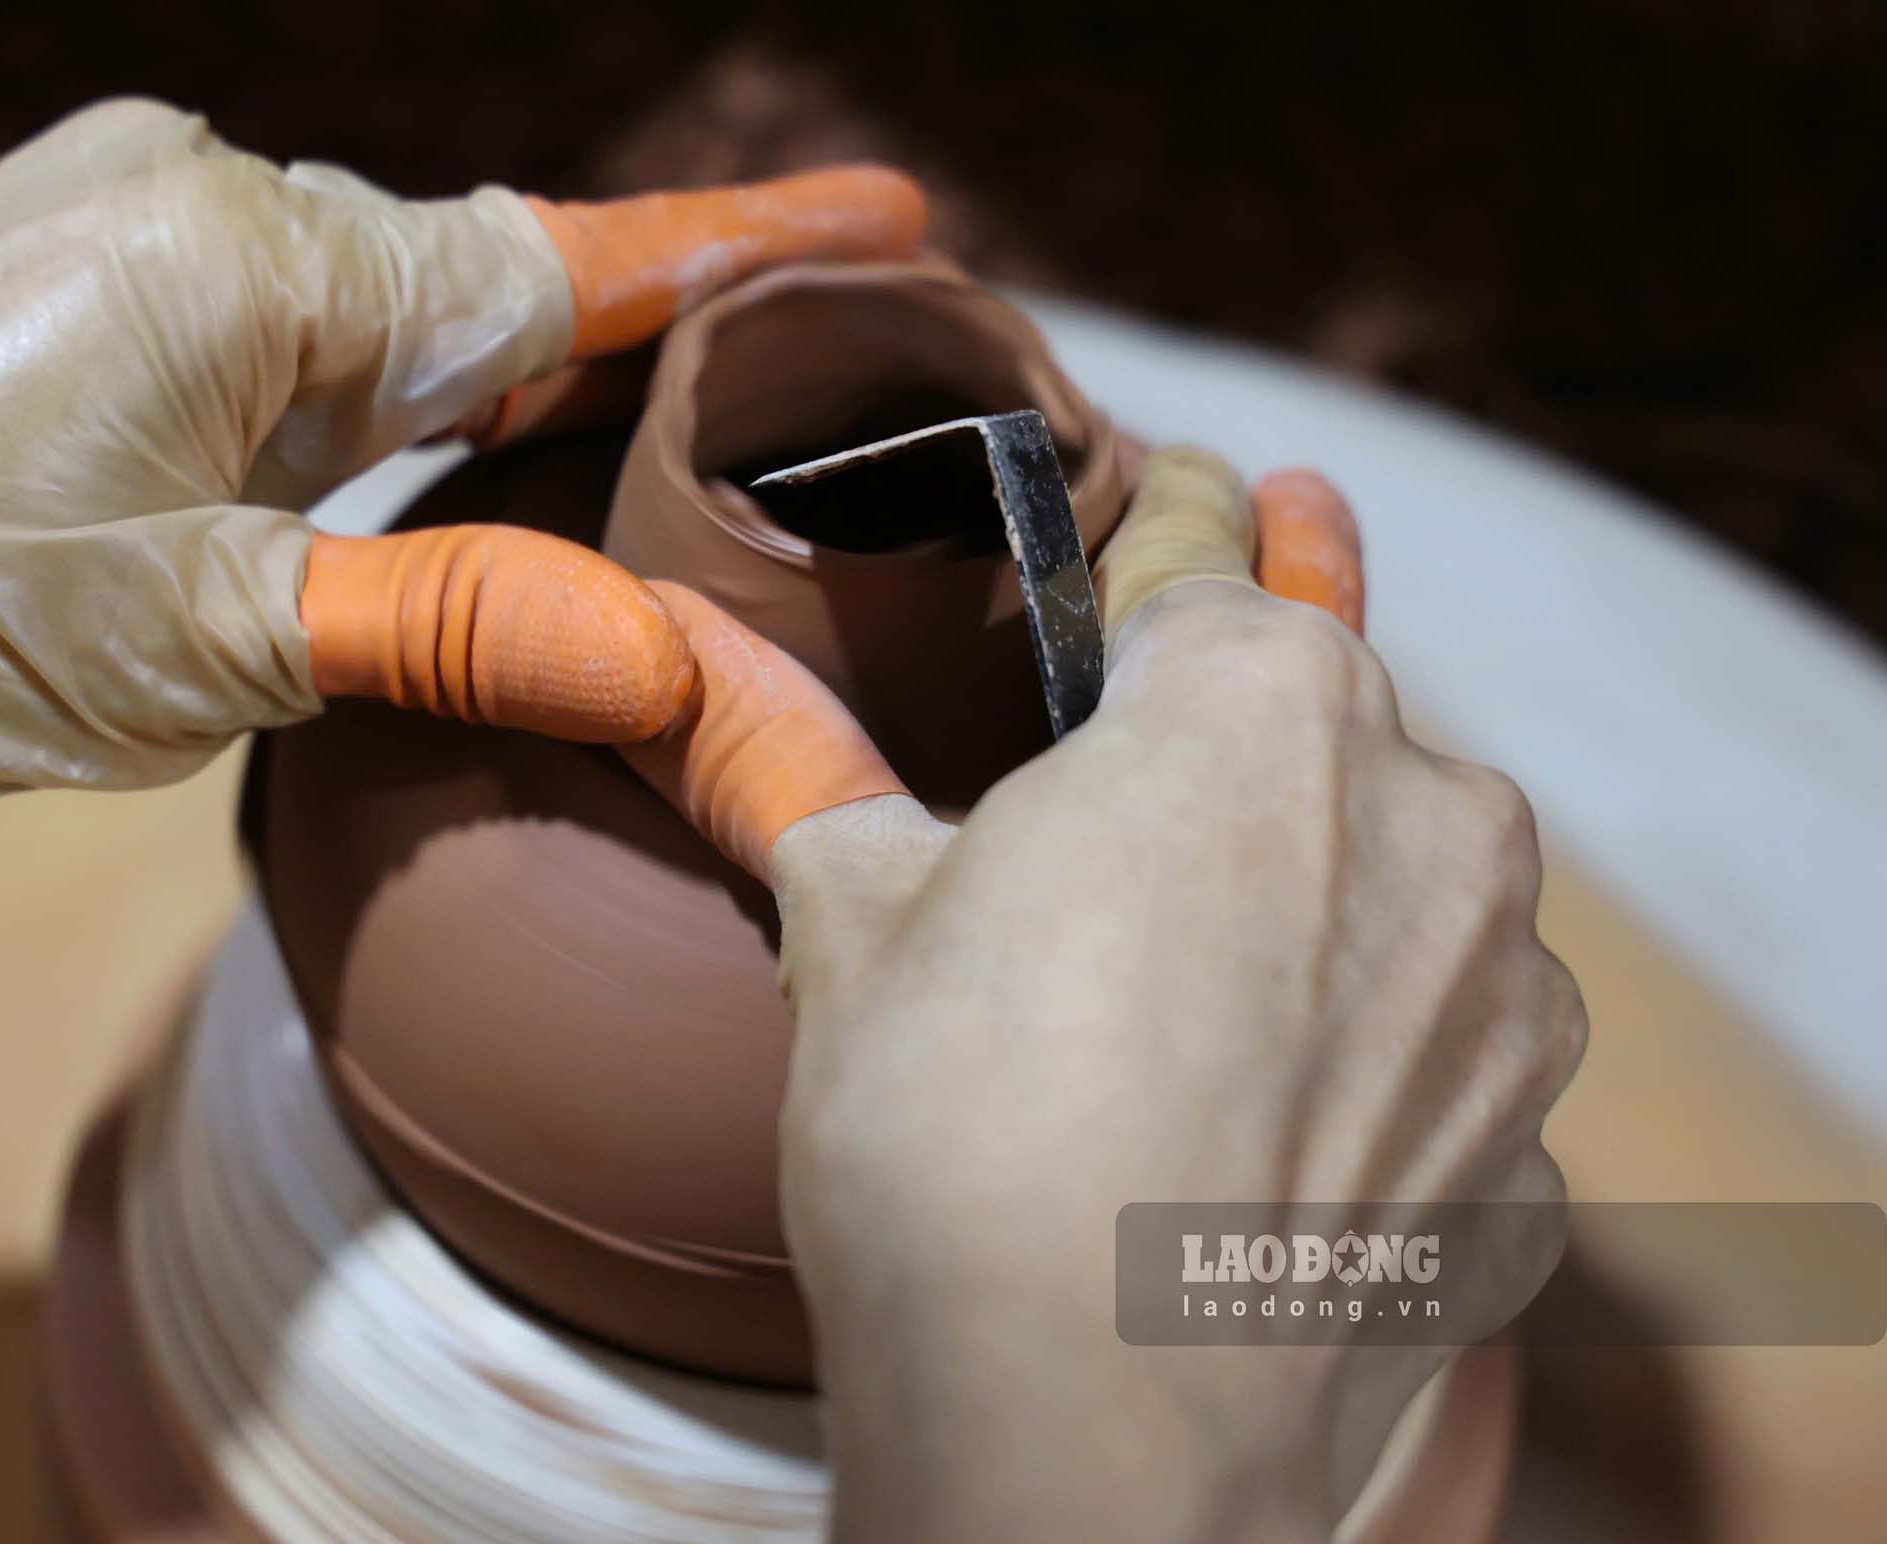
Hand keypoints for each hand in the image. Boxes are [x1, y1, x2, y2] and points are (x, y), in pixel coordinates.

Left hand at [0, 98, 924, 899]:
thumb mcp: (192, 647)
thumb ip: (444, 627)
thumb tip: (671, 667)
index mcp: (245, 257)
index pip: (551, 263)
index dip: (732, 251)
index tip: (885, 214)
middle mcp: (194, 199)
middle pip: (472, 276)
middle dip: (618, 339)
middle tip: (769, 391)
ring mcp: (118, 224)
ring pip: (369, 307)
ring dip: (476, 385)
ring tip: (607, 451)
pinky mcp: (66, 281)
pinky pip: (270, 322)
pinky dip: (357, 396)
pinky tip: (395, 460)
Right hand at [628, 454, 1583, 1538]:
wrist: (1089, 1439)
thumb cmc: (951, 1140)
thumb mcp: (852, 917)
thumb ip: (790, 749)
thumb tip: (672, 638)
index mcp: (1251, 698)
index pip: (1205, 543)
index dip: (1165, 516)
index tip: (1174, 495)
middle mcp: (1425, 807)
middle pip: (1319, 712)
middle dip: (1229, 731)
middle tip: (1140, 786)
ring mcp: (1503, 985)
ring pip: (1399, 874)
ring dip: (1315, 892)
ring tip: (1181, 994)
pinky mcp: (1526, 1142)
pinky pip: (1440, 1039)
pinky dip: (1366, 1048)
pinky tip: (1254, 1123)